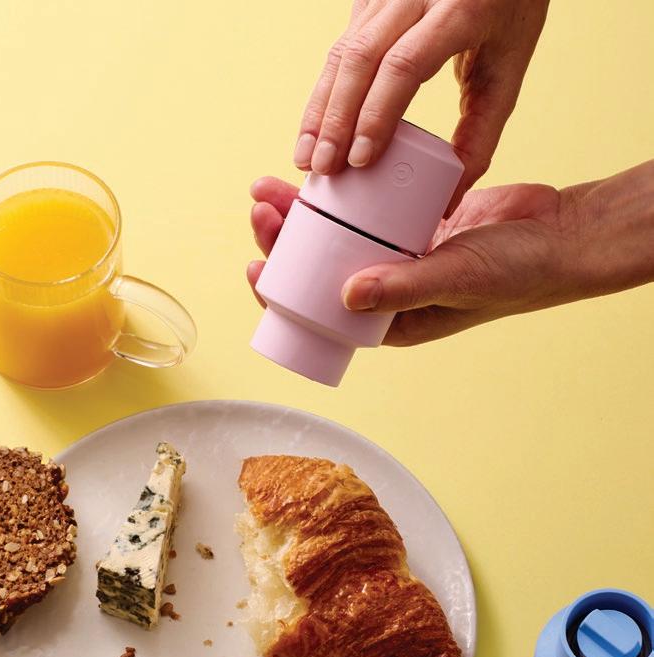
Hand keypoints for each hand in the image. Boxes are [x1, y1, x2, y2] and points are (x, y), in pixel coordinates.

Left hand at [249, 161, 653, 345]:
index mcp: (389, 321)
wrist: (560, 237)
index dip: (281, 292)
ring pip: (335, 236)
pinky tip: (317, 174)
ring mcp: (397, 255)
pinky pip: (364, 211)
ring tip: (271, 187)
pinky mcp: (411, 223)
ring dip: (302, 214)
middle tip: (260, 207)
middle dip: (283, 242)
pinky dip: (339, 195)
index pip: (319, 313)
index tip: (255, 264)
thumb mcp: (454, 281)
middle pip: (318, 269)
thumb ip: (403, 289)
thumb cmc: (515, 275)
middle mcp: (387, 290)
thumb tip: (343, 296)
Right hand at [294, 0, 548, 208]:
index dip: (377, 115)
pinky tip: (314, 133)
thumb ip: (481, 136)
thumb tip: (448, 202)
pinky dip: (323, 96)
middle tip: (325, 170)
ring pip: (341, 54)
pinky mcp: (367, 0)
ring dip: (319, 111)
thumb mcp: (507, 72)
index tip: (360, 161)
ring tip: (308, 160)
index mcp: (460, 9)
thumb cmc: (507, 14)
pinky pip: (338, 51)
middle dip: (337, 120)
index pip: (405, 65)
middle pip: (361, 59)